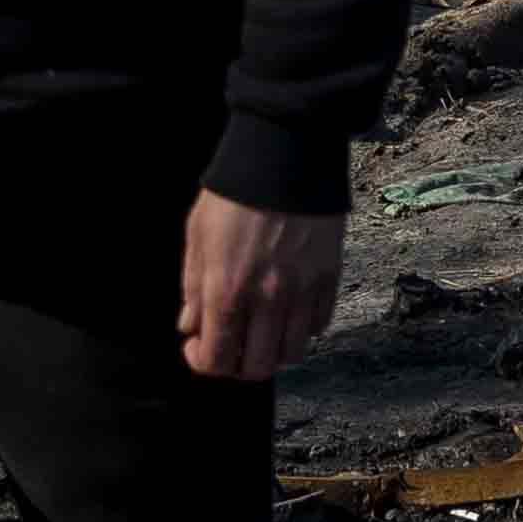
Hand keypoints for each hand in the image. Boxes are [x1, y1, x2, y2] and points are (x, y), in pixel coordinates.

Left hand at [180, 191, 346, 380]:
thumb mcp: (197, 236)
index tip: (198, 344)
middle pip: (258, 367)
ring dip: (274, 349)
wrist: (286, 154)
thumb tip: (192, 326)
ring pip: (293, 352)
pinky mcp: (330, 275)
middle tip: (233, 341)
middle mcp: (267, 299)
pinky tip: (289, 308)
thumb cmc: (233, 193)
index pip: (216, 360)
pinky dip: (303, 326)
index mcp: (227, 290)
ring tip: (263, 328)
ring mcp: (303, 289)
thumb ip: (192, 288)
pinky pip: (319, 322)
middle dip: (239, 363)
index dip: (202, 361)